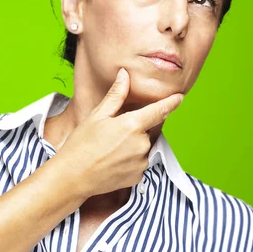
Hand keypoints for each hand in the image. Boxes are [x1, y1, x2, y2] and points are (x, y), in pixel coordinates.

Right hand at [56, 68, 183, 197]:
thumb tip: (124, 75)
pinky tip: (113, 161)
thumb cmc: (81, 144)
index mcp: (132, 125)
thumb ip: (116, 95)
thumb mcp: (96, 116)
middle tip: (113, 134)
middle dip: (136, 128)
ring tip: (110, 149)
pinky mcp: (138, 176)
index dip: (171, 103)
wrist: (73, 177)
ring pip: (144, 147)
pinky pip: (140, 163)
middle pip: (148, 130)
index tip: (179, 97)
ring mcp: (141, 162)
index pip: (159, 111)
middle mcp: (141, 144)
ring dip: (134, 145)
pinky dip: (130, 160)